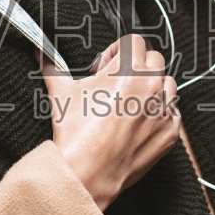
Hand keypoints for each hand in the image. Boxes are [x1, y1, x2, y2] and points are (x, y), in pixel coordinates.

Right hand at [41, 34, 181, 211]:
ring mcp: (164, 109)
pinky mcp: (170, 132)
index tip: (106, 67)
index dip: (116, 52)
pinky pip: (172, 112)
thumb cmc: (76, 134)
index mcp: (129, 69)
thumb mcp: (62, 93)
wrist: (88, 173)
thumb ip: (52, 66)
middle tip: (116, 83)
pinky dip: (158, 114)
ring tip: (128, 103)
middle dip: (136, 66)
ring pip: (167, 84)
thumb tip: (42, 53)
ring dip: (152, 88)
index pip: (134, 41)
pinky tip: (137, 123)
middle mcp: (151, 86)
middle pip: (153, 59)